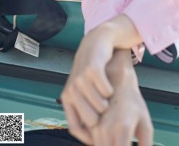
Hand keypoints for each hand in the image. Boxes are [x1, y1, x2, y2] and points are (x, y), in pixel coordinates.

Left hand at [62, 16, 143, 144]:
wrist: (96, 42)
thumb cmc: (92, 69)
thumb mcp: (83, 88)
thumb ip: (85, 108)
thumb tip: (94, 137)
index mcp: (67, 98)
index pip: (75, 127)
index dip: (89, 136)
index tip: (101, 136)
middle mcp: (71, 90)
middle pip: (91, 120)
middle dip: (102, 117)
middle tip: (109, 109)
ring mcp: (80, 79)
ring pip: (100, 106)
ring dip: (108, 103)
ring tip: (108, 95)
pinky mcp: (91, 70)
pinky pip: (106, 91)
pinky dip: (111, 90)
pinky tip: (109, 85)